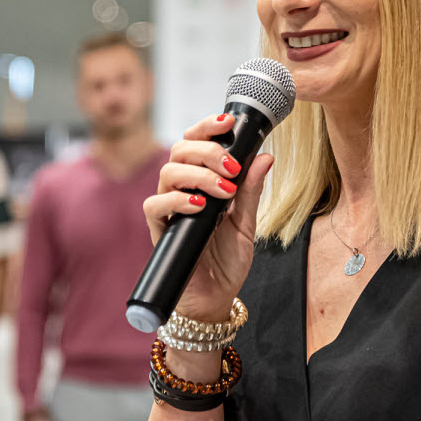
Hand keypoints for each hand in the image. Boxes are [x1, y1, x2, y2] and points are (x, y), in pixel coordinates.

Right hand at [142, 114, 275, 321]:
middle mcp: (182, 190)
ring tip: (225, 191)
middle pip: (180, 149)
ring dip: (199, 175)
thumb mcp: (246, 223)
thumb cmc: (227, 261)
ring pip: (168, 172)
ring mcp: (169, 209)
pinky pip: (155, 205)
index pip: (196, 142)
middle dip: (208, 150)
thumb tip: (265, 157)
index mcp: (201, 182)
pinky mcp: (160, 230)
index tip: (229, 122)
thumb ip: (251, 191)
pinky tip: (200, 206)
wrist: (215, 298)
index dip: (207, 127)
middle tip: (233, 167)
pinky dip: (177, 200)